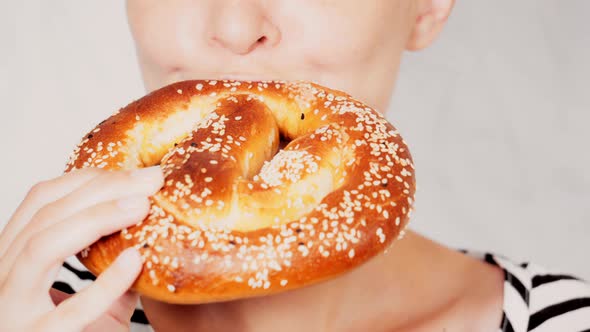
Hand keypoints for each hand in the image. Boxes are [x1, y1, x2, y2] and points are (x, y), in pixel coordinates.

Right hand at [0, 166, 163, 331]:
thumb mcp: (90, 299)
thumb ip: (110, 268)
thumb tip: (150, 231)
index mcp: (14, 259)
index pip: (39, 201)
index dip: (84, 178)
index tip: (131, 172)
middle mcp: (2, 278)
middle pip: (45, 214)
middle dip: (102, 189)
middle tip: (150, 180)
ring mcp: (11, 311)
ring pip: (42, 246)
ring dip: (96, 219)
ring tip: (141, 207)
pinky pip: (70, 310)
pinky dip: (105, 281)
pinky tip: (136, 260)